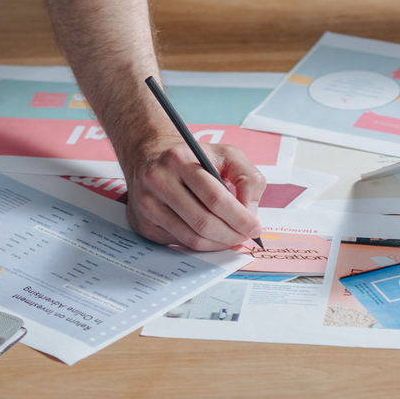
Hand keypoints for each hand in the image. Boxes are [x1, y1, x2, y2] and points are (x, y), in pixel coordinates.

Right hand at [122, 138, 265, 251]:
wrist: (148, 155)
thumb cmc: (192, 156)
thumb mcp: (226, 154)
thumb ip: (247, 178)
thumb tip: (250, 213)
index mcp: (180, 160)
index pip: (215, 197)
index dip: (240, 217)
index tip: (256, 227)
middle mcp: (158, 182)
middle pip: (203, 222)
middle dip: (231, 235)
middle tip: (245, 236)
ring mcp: (148, 205)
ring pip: (191, 238)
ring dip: (218, 244)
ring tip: (232, 238)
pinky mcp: (144, 224)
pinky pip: (179, 243)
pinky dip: (201, 244)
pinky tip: (211, 236)